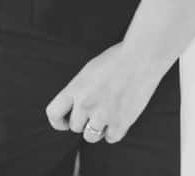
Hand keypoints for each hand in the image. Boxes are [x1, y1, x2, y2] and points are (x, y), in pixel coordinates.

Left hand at [44, 42, 169, 145]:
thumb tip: (75, 107)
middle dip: (83, 122)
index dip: (58, 121)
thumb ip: (79, 90)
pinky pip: (111, 138)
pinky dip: (114, 132)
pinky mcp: (121, 122)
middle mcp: (86, 104)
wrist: (141, 57)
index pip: (54, 113)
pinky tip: (118, 119)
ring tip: (106, 116)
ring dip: (97, 129)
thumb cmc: (117, 59)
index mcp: (75, 88)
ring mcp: (103, 115)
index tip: (64, 122)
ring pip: (91, 137)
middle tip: (95, 112)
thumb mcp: (89, 71)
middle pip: (75, 127)